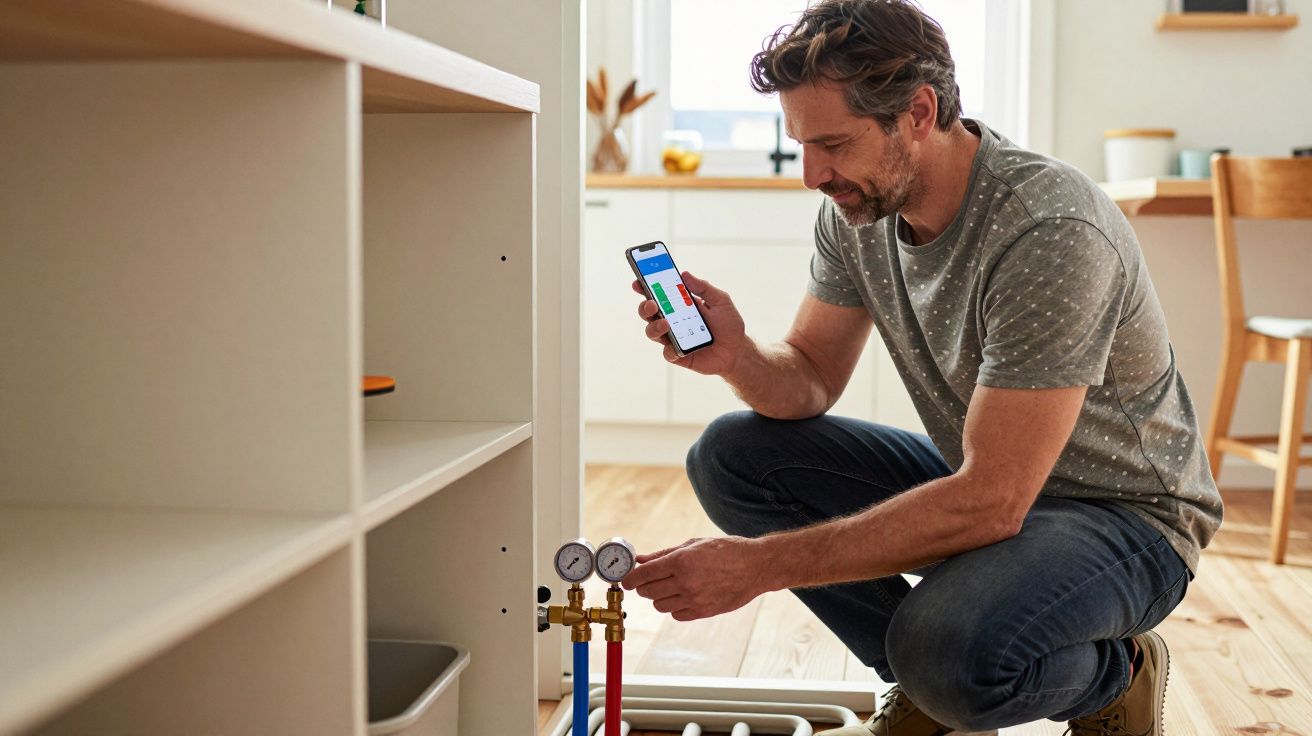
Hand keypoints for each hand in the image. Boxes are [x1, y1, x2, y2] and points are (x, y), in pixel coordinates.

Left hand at [620, 536, 773, 620]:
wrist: (755, 566)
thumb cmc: (726, 550)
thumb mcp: (694, 544)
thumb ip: (664, 554)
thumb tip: (641, 559)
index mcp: (681, 561)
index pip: (644, 575)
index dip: (630, 578)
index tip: (627, 580)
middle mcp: (686, 582)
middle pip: (648, 592)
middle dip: (644, 586)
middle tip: (648, 580)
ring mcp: (695, 600)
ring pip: (660, 605)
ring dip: (659, 597)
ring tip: (670, 587)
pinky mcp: (704, 612)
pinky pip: (676, 615)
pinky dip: (675, 607)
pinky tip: (684, 596)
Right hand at [633, 271, 746, 376]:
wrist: (737, 350)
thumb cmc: (728, 324)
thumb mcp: (720, 301)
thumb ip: (704, 288)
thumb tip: (685, 274)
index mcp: (679, 304)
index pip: (658, 294)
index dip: (645, 287)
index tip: (638, 282)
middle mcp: (672, 320)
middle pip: (649, 312)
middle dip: (645, 306)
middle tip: (652, 303)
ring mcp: (673, 338)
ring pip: (652, 331)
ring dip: (654, 326)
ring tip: (665, 323)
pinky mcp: (678, 355)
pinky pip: (667, 353)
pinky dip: (669, 349)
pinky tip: (676, 346)